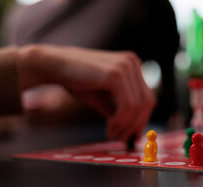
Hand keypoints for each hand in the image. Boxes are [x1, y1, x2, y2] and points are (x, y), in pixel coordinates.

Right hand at [18, 45, 155, 140]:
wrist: (53, 66)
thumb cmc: (77, 81)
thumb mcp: (104, 98)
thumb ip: (120, 109)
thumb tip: (134, 131)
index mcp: (133, 65)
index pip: (147, 97)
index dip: (142, 119)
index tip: (132, 136)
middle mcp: (133, 63)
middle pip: (148, 102)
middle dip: (136, 125)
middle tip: (123, 140)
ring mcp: (126, 66)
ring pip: (139, 106)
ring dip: (127, 126)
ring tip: (112, 134)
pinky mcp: (116, 74)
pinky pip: (128, 106)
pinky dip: (121, 121)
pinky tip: (110, 127)